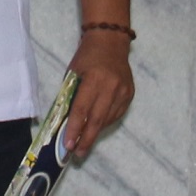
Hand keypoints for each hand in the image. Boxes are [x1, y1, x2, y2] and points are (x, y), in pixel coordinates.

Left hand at [61, 27, 135, 161]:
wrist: (111, 42)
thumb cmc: (86, 57)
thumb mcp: (73, 74)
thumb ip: (71, 96)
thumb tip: (66, 122)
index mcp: (94, 80)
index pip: (82, 110)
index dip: (74, 129)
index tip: (67, 144)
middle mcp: (111, 87)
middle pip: (97, 120)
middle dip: (86, 139)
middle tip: (77, 153)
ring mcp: (123, 92)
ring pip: (108, 120)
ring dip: (95, 133)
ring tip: (84, 144)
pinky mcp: (130, 94)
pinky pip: (116, 114)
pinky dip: (105, 123)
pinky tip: (96, 128)